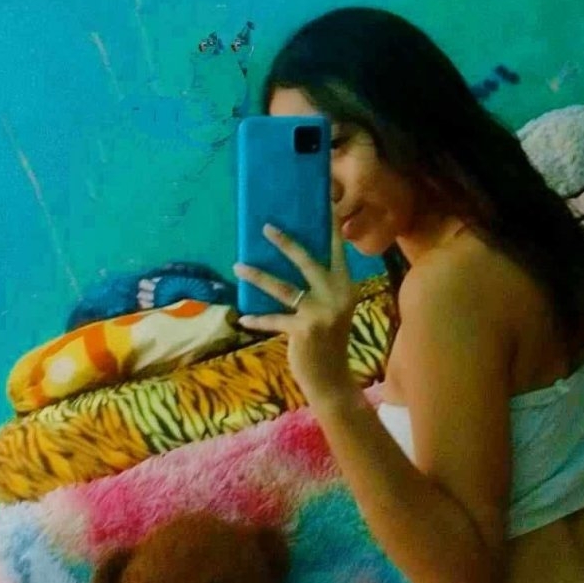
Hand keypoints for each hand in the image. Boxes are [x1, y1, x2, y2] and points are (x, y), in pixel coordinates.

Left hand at [234, 216, 358, 404]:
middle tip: (265, 227)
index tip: (324, 203)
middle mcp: (337, 295)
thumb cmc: (327, 342)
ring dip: (258, 276)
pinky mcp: (304, 330)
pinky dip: (257, 319)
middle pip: (307, 261)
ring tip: (238, 265)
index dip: (330, 228)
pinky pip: (274, 319)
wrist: (331, 379)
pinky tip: (243, 317)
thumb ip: (320, 289)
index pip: (336, 251)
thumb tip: (292, 262)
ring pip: (283, 288)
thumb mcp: (332, 311)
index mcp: (345, 286)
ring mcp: (321, 313)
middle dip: (286, 242)